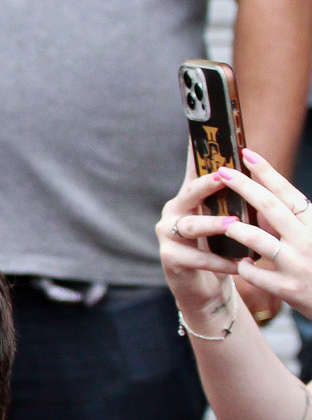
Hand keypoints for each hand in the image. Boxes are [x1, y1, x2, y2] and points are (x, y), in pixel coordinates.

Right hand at [157, 166, 241, 322]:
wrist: (204, 289)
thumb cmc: (217, 251)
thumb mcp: (221, 221)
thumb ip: (227, 201)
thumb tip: (251, 175)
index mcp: (188, 200)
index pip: (192, 170)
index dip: (195, 151)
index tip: (199, 130)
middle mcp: (174, 213)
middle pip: (189, 194)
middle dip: (206, 185)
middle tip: (224, 177)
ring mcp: (168, 236)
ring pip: (190, 226)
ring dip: (214, 225)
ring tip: (234, 225)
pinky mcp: (170, 259)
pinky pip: (196, 258)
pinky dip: (219, 262)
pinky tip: (238, 263)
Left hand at [219, 149, 311, 317]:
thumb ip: (295, 221)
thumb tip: (267, 197)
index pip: (288, 193)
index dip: (267, 172)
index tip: (247, 154)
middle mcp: (309, 240)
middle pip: (270, 208)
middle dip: (244, 188)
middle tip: (222, 172)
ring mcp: (298, 265)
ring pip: (260, 240)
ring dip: (238, 230)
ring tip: (224, 223)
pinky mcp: (289, 289)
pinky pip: (256, 275)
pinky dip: (245, 268)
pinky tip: (241, 264)